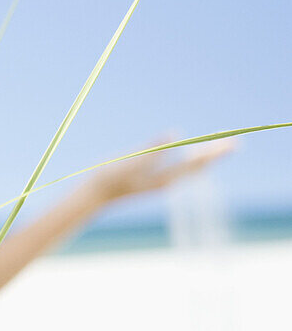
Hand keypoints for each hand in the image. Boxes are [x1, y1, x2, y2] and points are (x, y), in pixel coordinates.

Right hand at [85, 132, 237, 204]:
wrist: (95, 196)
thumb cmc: (109, 178)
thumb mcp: (130, 161)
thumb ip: (153, 148)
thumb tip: (176, 134)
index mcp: (164, 179)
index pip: (196, 163)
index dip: (213, 153)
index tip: (231, 145)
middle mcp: (167, 183)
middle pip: (197, 167)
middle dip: (215, 155)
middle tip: (235, 144)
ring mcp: (161, 183)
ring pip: (190, 170)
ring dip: (205, 158)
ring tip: (219, 150)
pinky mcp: (153, 181)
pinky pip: (180, 170)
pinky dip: (191, 162)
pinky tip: (192, 157)